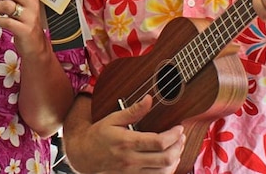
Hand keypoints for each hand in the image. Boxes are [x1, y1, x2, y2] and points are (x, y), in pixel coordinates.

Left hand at [0, 0, 46, 55]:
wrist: (35, 46)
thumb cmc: (26, 21)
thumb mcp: (23, 0)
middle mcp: (32, 4)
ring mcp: (29, 17)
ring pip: (8, 5)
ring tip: (1, 12)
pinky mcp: (25, 30)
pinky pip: (6, 22)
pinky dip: (0, 22)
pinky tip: (4, 23)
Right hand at [67, 95, 184, 172]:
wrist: (84, 155)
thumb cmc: (98, 135)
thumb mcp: (112, 119)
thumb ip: (133, 111)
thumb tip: (149, 99)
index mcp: (126, 142)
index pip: (158, 142)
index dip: (173, 135)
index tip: (178, 128)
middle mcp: (131, 159)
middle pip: (165, 158)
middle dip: (178, 147)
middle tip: (181, 137)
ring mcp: (132, 172)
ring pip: (164, 171)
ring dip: (175, 159)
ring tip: (177, 147)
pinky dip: (167, 169)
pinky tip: (169, 160)